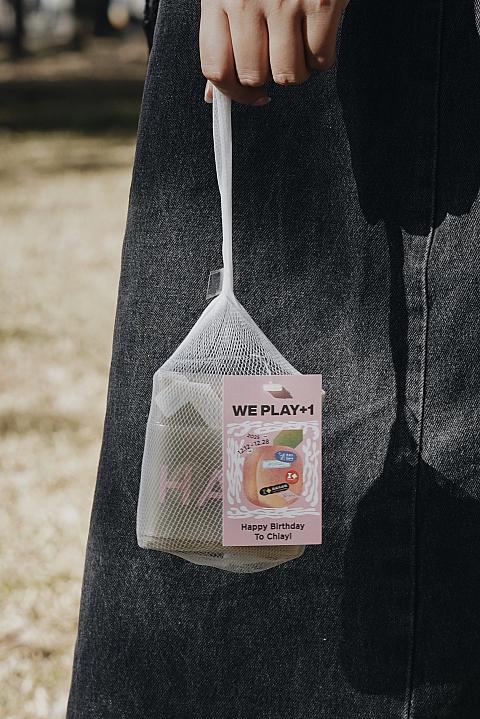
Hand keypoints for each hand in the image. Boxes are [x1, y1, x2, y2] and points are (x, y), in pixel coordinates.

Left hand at [200, 0, 347, 105]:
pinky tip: (319, 37)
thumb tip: (216, 94)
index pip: (215, 67)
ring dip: (297, 72)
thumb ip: (221, 35)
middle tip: (277, 62)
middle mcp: (247, 0)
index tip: (248, 96)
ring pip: (288, 74)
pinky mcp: (322, 2)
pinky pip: (321, 58)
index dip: (232, 94)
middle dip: (267, 80)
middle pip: (253, 76)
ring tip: (299, 49)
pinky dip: (322, 58)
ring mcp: (286, 1)